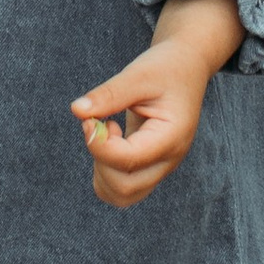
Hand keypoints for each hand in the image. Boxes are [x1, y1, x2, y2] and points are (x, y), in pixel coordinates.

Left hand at [71, 0, 246, 208]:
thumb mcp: (138, 74)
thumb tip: (77, 111)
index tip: (89, 120)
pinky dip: (106, 173)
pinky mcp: (150, 166)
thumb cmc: (166, 68)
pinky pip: (123, 188)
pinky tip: (112, 140)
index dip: (100, 144)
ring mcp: (160, 167)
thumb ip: (109, 94)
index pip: (128, 161)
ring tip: (108, 133)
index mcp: (171, 138)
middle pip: (125, 187)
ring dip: (102, 171)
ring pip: (122, 195)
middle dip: (100, 159)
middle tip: (99, 124)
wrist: (187, 67)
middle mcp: (169, 160)